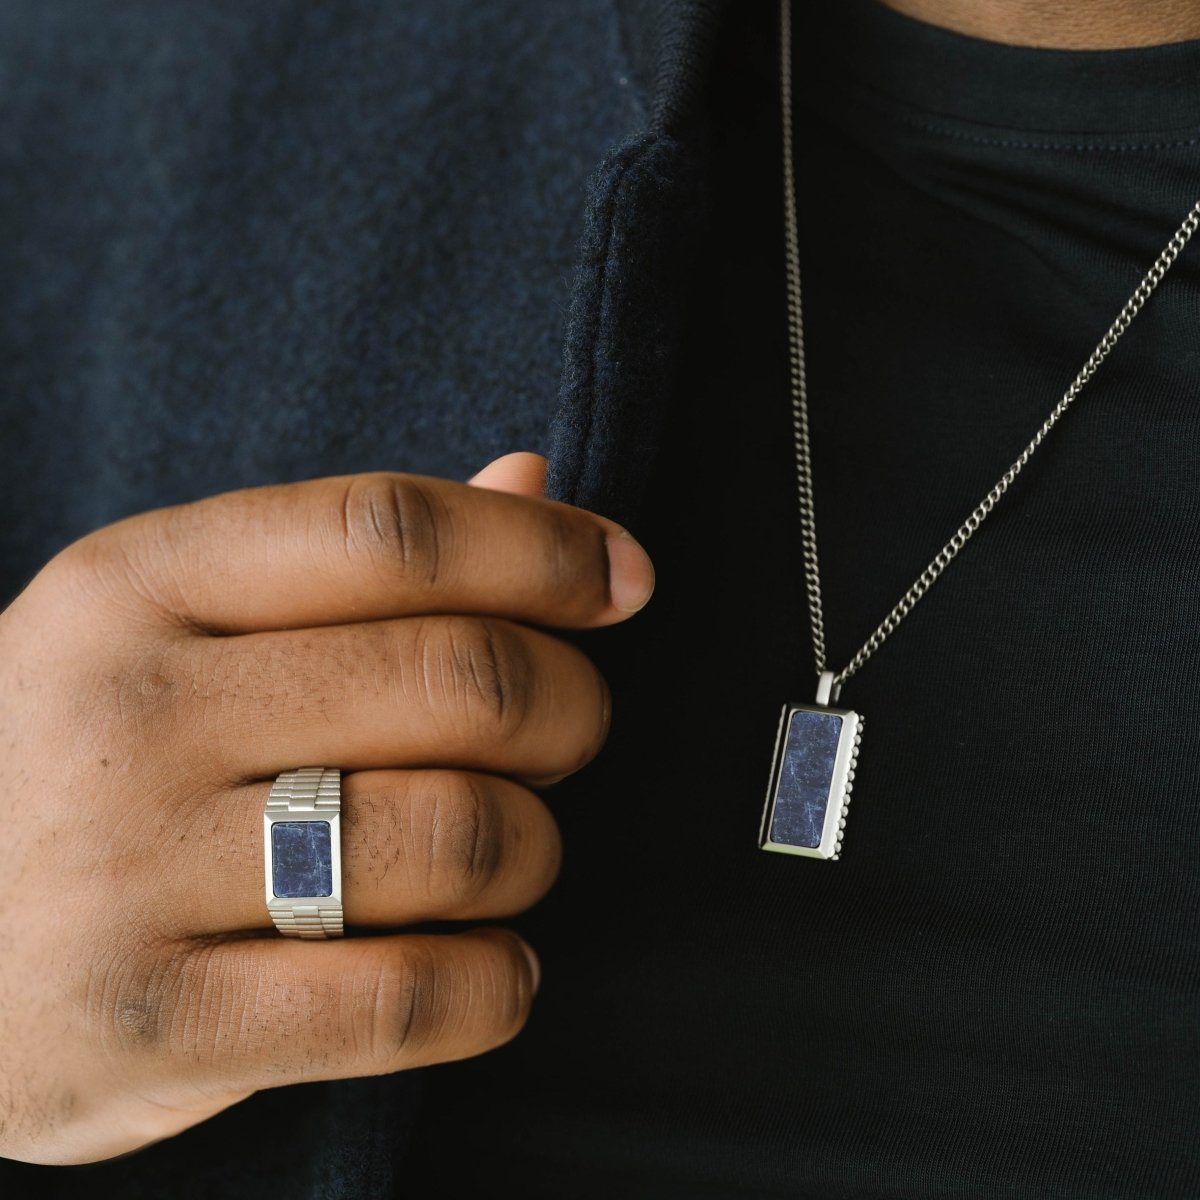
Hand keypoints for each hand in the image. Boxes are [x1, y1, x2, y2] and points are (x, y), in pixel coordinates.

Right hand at [0, 452, 653, 1164]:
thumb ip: (361, 556)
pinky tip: (492, 970)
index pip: (392, 532)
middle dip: (569, 710)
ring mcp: (127, 873)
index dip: (542, 551)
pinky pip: (411, 997)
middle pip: (461, 678)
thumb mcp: (182, 626)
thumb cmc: (93, 762)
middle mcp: (127, 714)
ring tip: (506, 856)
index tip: (622, 577)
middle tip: (564, 737)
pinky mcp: (151, 1022)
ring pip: (459, 836)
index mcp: (140, 584)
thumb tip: (531, 481)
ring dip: (534, 849)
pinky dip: (498, 985)